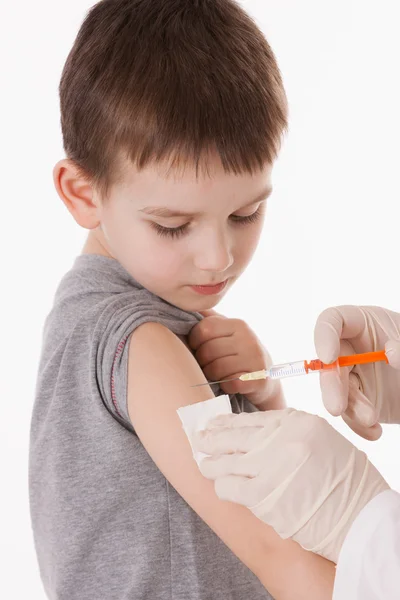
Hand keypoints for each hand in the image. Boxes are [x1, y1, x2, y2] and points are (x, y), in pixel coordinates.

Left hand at [188, 310, 284, 409]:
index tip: (197, 348)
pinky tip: (229, 384)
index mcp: (238, 324)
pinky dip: (225, 387)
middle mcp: (249, 339)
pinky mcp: (259, 379)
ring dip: (211, 376)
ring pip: (217, 368)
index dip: (194, 341)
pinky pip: (230, 384)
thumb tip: (187, 303)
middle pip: (208, 350)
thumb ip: (209, 319)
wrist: (265, 378)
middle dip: (202, 361)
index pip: (204, 328)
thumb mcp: (227, 332)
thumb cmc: (238, 354)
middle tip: (206, 365)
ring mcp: (256, 359)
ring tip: (216, 375)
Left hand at [193, 409, 388, 563]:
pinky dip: (222, 487)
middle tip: (198, 440)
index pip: (249, 419)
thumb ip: (286, 432)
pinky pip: (229, 488)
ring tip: (203, 464)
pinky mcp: (263, 496)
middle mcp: (280, 439)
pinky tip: (221, 487)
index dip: (226, 422)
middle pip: (232, 436)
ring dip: (210, 464)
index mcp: (295, 422)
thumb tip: (250, 432)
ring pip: (225, 462)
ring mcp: (270, 466)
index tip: (212, 424)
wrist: (360, 516)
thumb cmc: (342, 479)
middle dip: (210, 439)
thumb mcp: (319, 438)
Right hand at [314, 305, 399, 439]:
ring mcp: (356, 375)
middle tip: (336, 407)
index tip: (328, 357)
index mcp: (363, 323)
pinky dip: (359, 425)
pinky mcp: (361, 399)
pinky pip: (350, 413)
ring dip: (350, 408)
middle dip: (331, 386)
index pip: (332, 321)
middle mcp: (354, 349)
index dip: (324, 337)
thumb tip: (390, 353)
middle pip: (330, 362)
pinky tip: (373, 430)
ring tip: (369, 419)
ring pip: (338, 391)